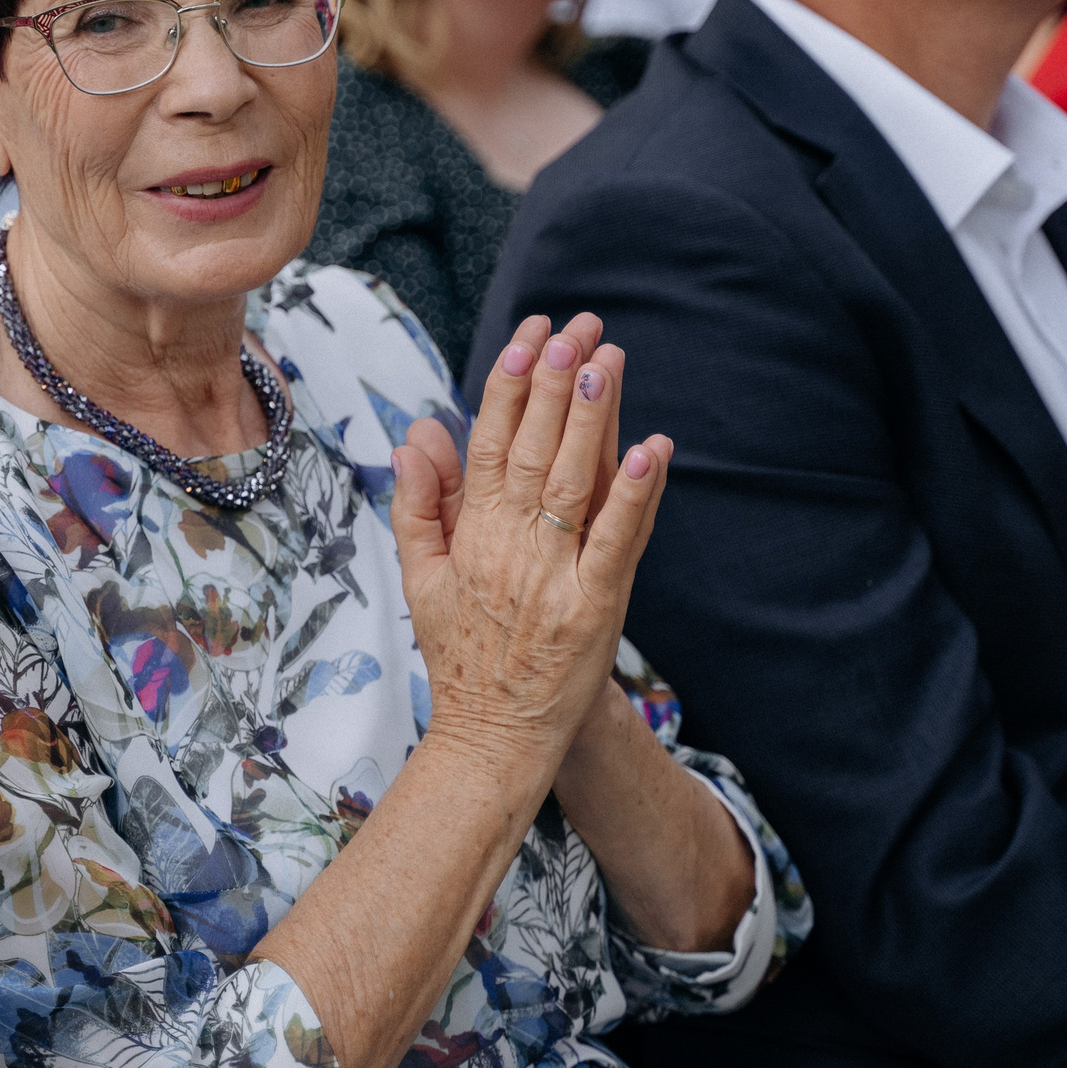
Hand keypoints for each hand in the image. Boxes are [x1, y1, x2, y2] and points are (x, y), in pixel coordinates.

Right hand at [389, 313, 671, 770]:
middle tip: (577, 328)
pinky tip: (650, 450)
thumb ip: (419, 505)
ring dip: (591, 419)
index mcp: (468, 535)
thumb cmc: (461, 656)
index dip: (511, 385)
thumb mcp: (421, 577)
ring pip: (572, 482)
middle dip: (555, 383)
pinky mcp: (595, 609)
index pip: (488, 442)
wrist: (492, 739)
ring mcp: (553, 577)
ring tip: (607, 362)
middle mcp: (508, 548)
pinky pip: (618, 542)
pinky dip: (635, 496)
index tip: (531, 336)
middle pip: (531, 449)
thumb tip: (416, 436)